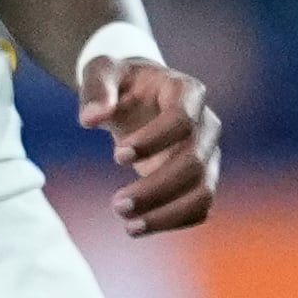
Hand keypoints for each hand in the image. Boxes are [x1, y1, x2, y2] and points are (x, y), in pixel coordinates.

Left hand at [81, 51, 220, 232]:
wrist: (139, 95)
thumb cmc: (121, 82)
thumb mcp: (102, 71)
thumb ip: (96, 89)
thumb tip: (90, 118)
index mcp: (186, 91)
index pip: (183, 119)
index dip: (154, 140)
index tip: (117, 156)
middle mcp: (205, 123)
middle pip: (194, 161)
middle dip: (156, 188)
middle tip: (116, 204)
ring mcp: (207, 153)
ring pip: (203, 191)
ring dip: (167, 213)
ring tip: (129, 225)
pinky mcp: (200, 178)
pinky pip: (199, 207)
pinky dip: (172, 221)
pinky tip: (138, 226)